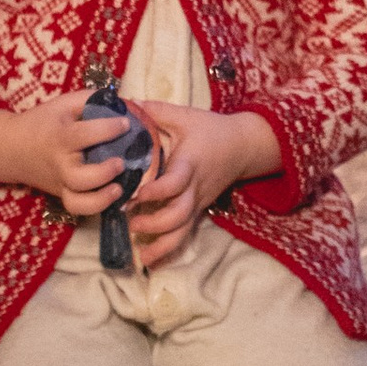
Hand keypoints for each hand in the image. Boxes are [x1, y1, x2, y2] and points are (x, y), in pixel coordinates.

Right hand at [0, 92, 132, 211]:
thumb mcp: (63, 104)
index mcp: (59, 138)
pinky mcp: (61, 195)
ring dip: (100, 200)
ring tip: (119, 188)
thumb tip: (122, 101)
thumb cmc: (42, 122)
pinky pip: (78, 209)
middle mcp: (59, 165)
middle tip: (121, 162)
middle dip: (103, 173)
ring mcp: (60, 184)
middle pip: (79, 178)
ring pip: (77, 203)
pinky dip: (96, 208)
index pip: (83, 136)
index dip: (107, 129)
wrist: (11, 149)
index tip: (126, 123)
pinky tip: (114, 196)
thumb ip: (91, 99)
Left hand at [121, 101, 281, 270]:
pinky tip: (151, 260)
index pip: (175, 183)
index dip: (157, 191)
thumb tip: (123, 104)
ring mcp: (197, 203)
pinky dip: (168, 250)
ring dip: (161, 245)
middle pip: (179, 216)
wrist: (243, 145)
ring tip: (140, 252)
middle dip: (154, 224)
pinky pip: (185, 235)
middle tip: (131, 222)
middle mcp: (194, 189)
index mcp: (189, 164)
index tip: (137, 193)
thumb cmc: (211, 129)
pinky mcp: (198, 211)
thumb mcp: (184, 116)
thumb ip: (154, 111)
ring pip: (183, 233)